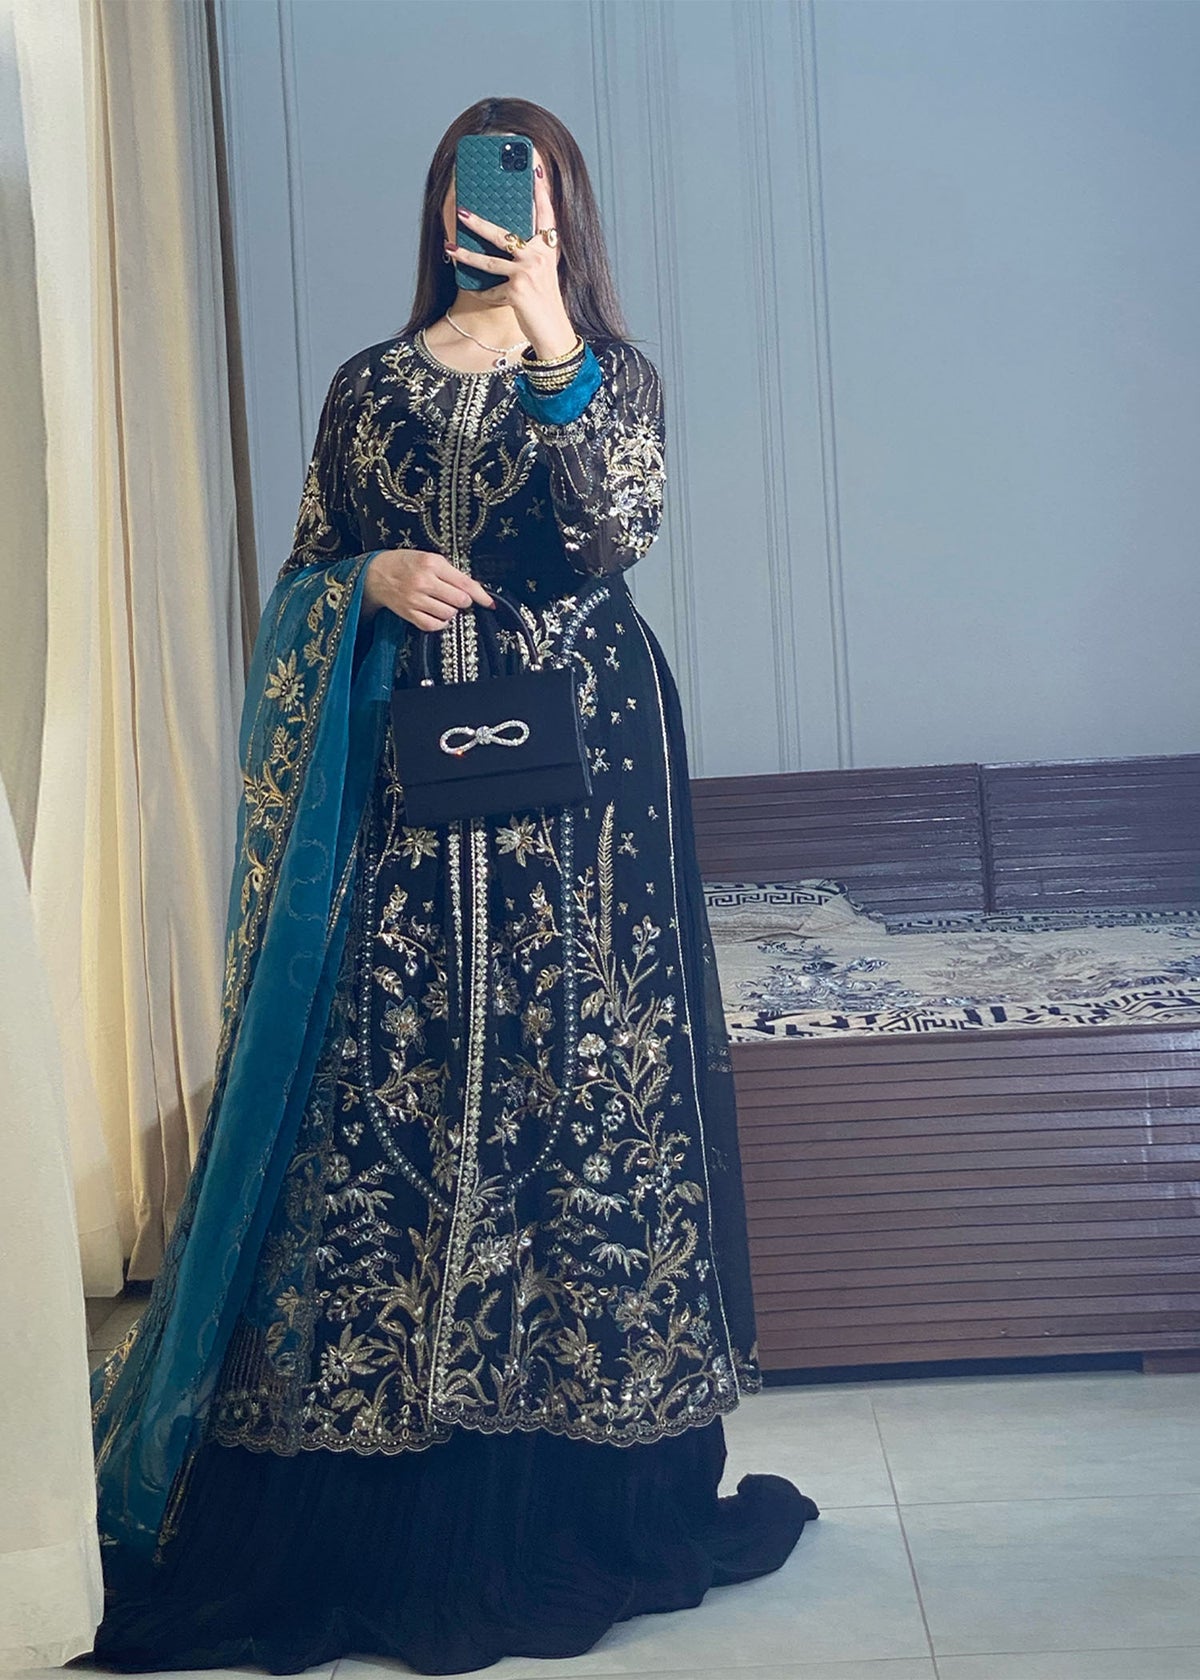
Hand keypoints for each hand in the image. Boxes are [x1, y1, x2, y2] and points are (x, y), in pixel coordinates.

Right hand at [363, 547, 493, 632]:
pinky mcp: (409, 613)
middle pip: (460, 601)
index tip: (489, 603)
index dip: (481, 595)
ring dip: (450, 611)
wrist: (375, 574)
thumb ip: (450, 572)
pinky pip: (434, 625)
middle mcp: (424, 582)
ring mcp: (416, 599)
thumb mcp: (428, 558)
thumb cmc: (404, 563)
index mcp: (432, 564)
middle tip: (453, 596)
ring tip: (441, 602)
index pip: (464, 583)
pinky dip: (440, 622)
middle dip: (462, 600)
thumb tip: (473, 589)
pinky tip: (436, 614)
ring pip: (449, 614)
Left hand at [447, 154, 578, 359]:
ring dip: (466, 255)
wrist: (554, 333)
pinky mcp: (517, 289)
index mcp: (548, 249)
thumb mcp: (542, 273)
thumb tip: (505, 238)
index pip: (546, 214)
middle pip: (504, 234)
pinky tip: (474, 293)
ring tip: (449, 247)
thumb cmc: (545, 303)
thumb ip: (531, 254)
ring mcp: (528, 272)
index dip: (541, 190)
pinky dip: (482, 294)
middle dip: (480, 223)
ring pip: (489, 261)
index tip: (536, 166)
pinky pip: (490, 289)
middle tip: (460, 210)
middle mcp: (539, 256)